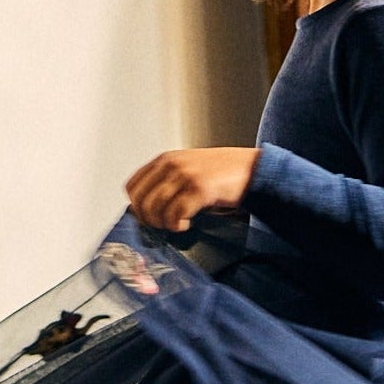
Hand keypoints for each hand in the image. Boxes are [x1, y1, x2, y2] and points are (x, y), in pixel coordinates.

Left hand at [124, 146, 258, 231]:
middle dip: (149, 219)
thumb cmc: (221, 173)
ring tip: (177, 223)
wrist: (251, 169)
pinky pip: (176, 214)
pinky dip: (178, 224)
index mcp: (165, 159)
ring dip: (164, 223)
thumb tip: (146, 209)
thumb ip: (166, 182)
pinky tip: (187, 223)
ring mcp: (185, 176)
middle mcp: (172, 165)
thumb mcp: (187, 169)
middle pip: (141, 201)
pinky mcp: (200, 189)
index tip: (148, 216)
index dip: (136, 206)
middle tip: (163, 224)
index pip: (132, 186)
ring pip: (156, 209)